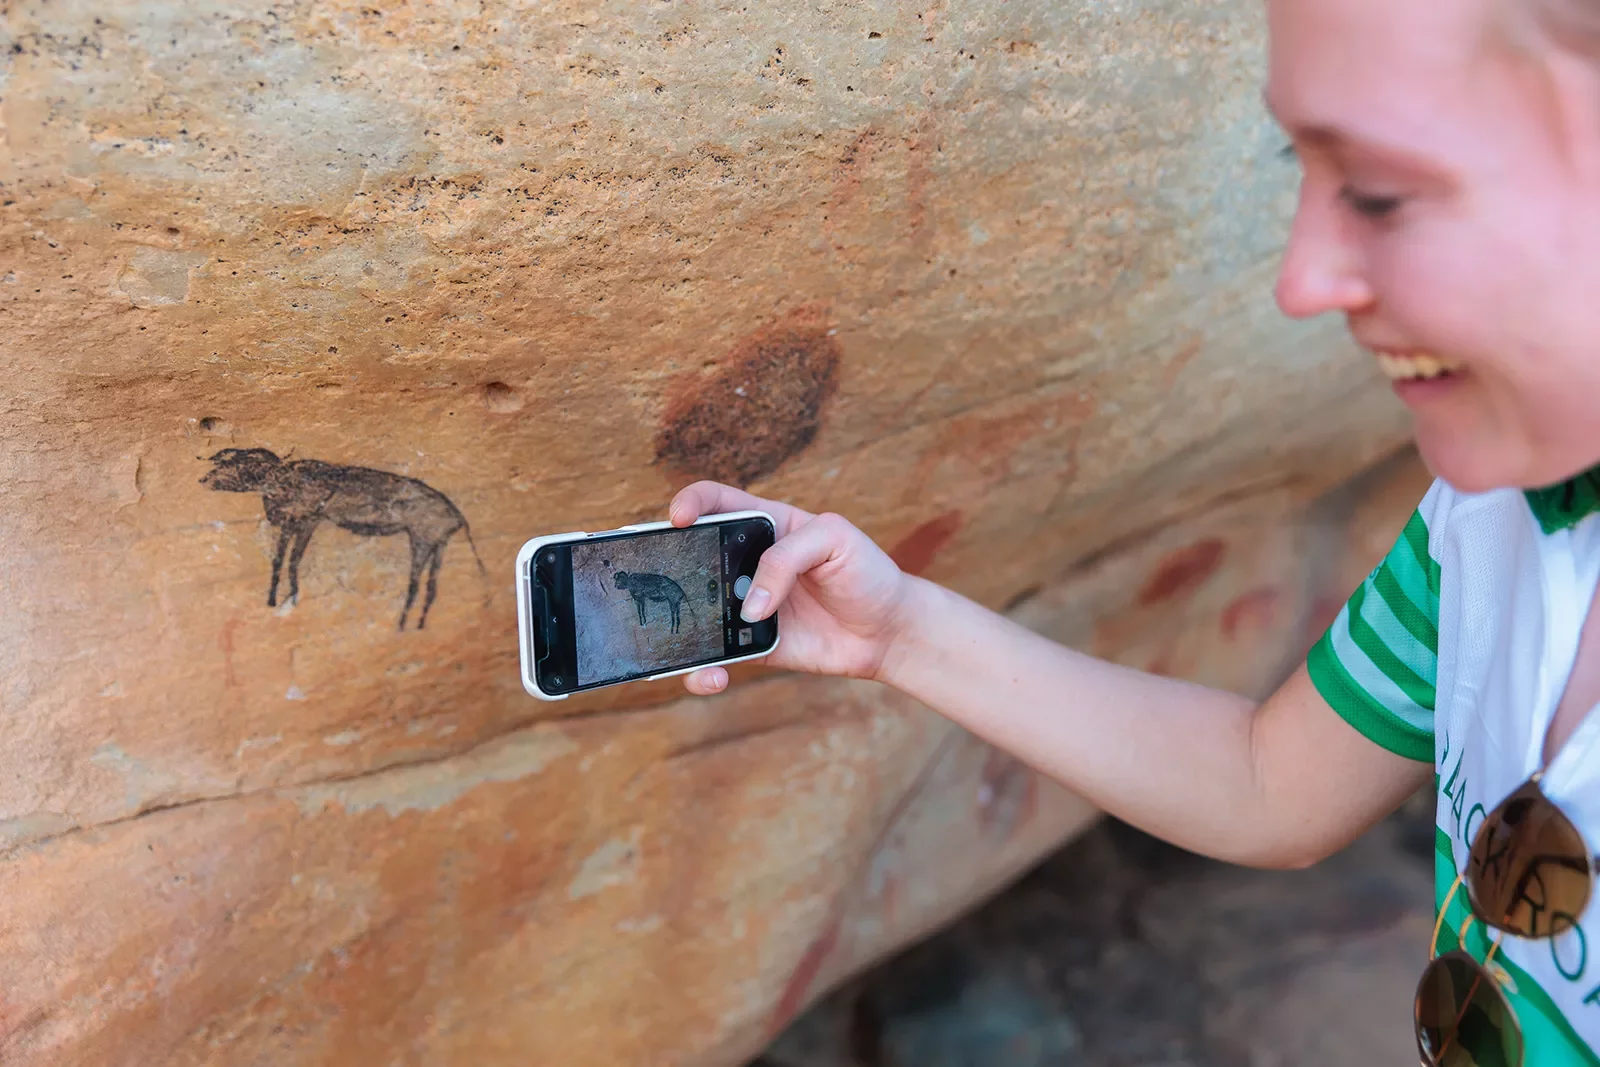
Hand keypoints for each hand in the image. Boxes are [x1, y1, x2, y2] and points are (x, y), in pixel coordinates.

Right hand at [667, 481, 915, 694]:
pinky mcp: (750, 644)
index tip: (679, 518)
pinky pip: (715, 656)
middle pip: (692, 558)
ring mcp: (744, 604)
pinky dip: (703, 670)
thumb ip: (787, 557)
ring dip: (681, 625)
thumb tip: (750, 604)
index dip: (691, 503)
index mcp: (764, 524)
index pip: (715, 501)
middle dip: (670, 568)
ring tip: (684, 639)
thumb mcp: (835, 539)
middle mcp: (746, 563)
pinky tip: (714, 676)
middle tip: (668, 585)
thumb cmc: (866, 572)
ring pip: (695, 611)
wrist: (887, 630)